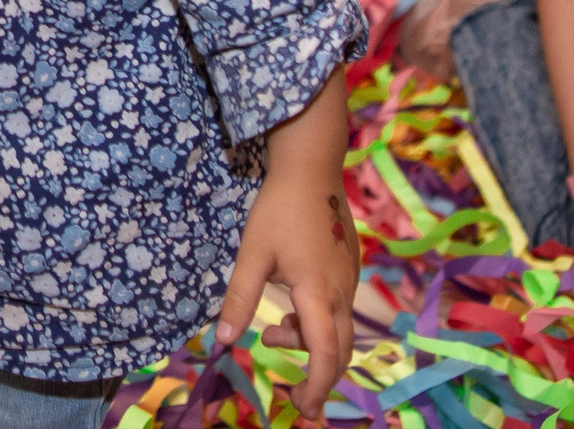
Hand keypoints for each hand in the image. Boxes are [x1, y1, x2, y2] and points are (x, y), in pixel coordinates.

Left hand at [221, 75, 356, 421]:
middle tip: (293, 395)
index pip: (324, 356)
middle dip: (318, 378)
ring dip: (309, 343)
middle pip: (339, 352)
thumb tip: (221, 341)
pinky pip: (341, 310)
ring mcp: (351, 280)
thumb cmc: (278, 209)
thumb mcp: (251, 255)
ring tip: (272, 330)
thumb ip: (239, 298)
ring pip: (339, 331)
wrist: (313, 168)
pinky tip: (292, 306)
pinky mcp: (351, 268)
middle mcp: (342, 292)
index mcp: (317, 293)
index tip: (303, 408)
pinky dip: (319, 323)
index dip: (317, 387)